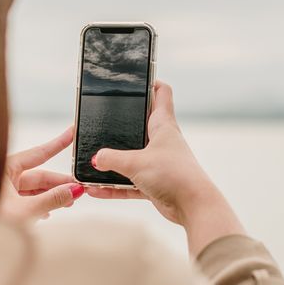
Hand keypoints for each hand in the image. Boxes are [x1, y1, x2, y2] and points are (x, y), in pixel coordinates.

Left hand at [0, 126, 84, 220]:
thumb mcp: (26, 211)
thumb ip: (52, 200)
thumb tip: (74, 190)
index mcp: (3, 169)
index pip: (38, 153)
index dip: (57, 144)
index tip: (72, 132)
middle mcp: (1, 178)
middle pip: (38, 175)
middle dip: (59, 182)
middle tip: (80, 187)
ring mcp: (0, 193)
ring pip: (32, 190)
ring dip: (51, 196)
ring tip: (70, 202)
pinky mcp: (0, 207)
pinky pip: (24, 201)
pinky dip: (39, 205)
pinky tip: (49, 213)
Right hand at [87, 81, 244, 255]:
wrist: (194, 206)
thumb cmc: (174, 175)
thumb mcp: (136, 162)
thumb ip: (112, 158)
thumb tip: (96, 158)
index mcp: (163, 124)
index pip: (162, 92)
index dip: (151, 82)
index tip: (136, 78)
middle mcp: (162, 140)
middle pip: (140, 124)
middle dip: (120, 125)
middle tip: (99, 122)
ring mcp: (159, 162)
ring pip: (131, 157)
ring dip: (112, 162)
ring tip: (90, 164)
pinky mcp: (156, 183)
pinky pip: (130, 182)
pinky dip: (114, 186)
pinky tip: (94, 190)